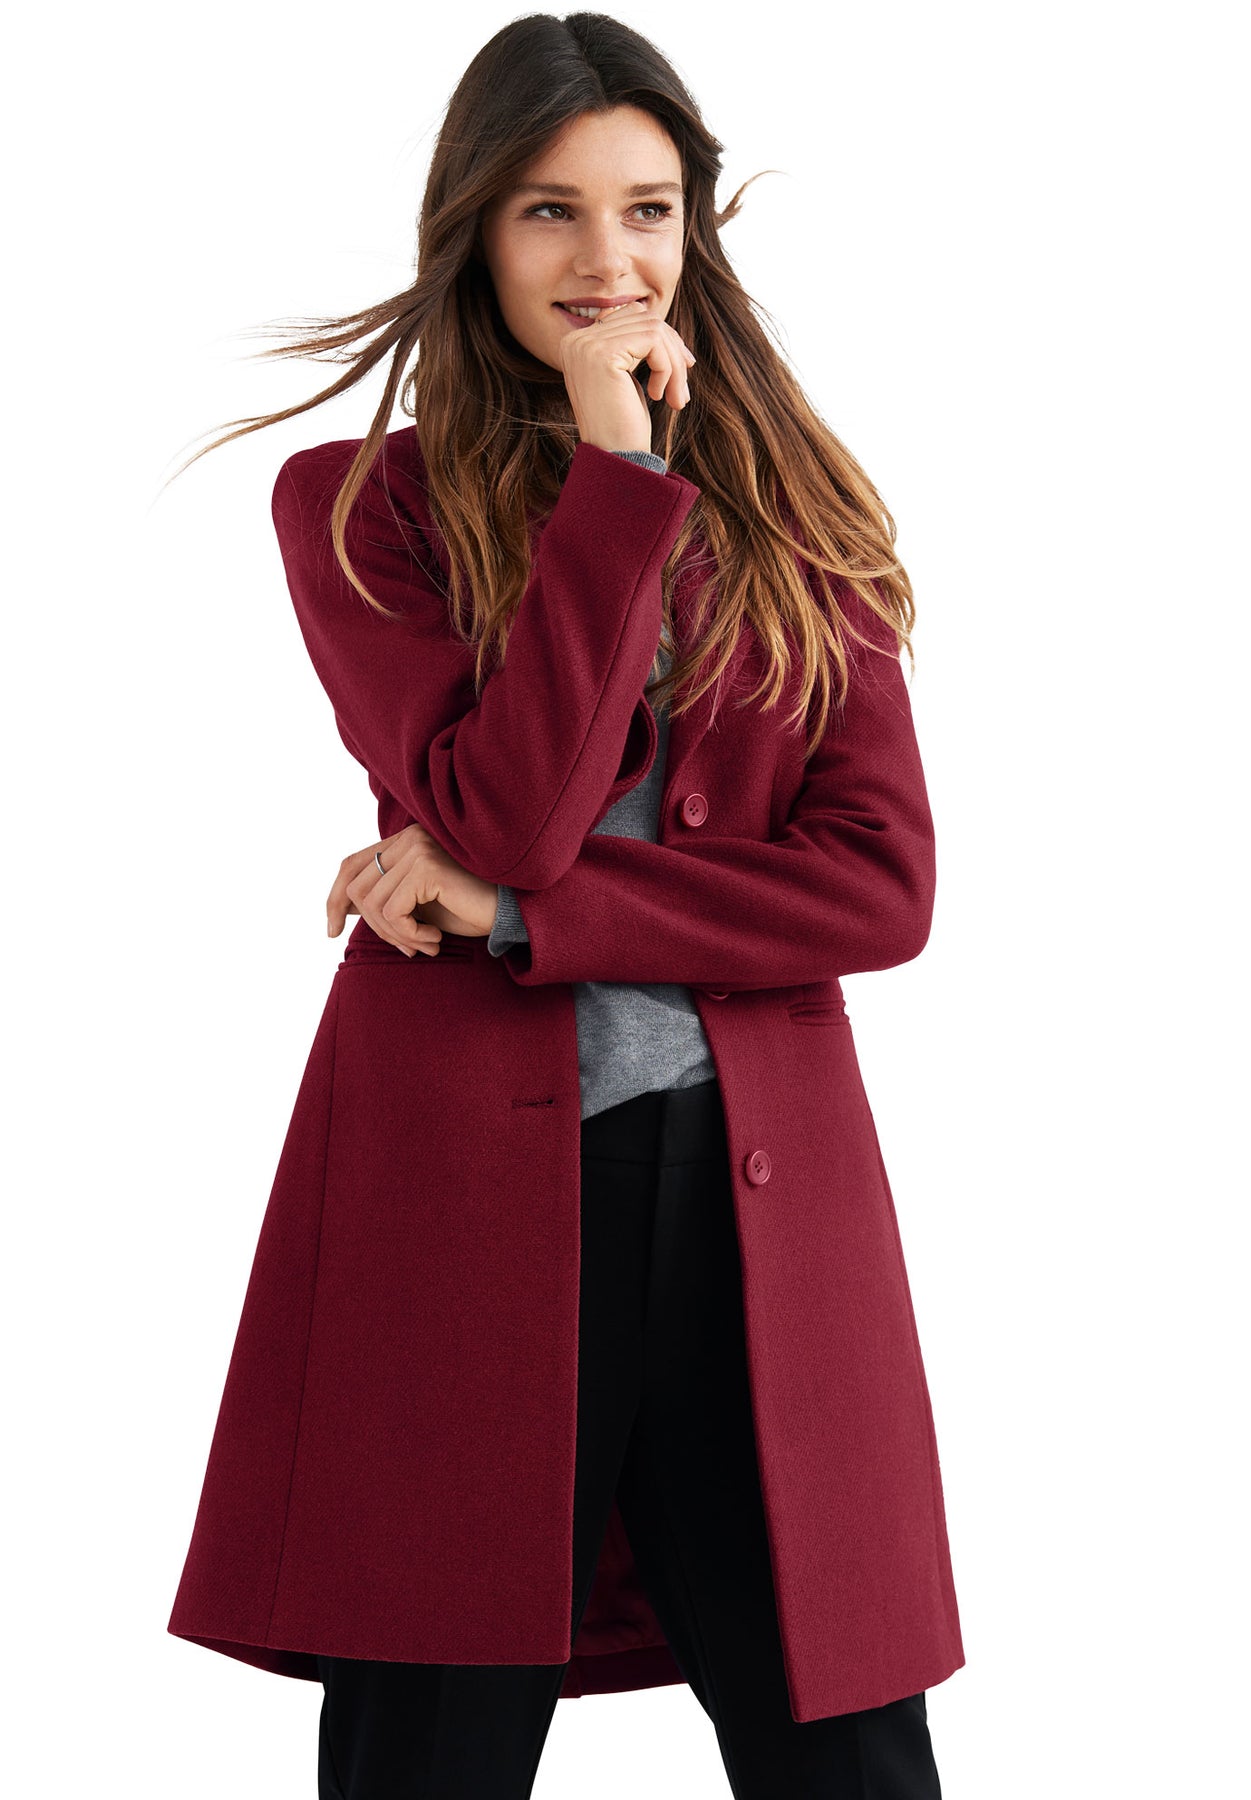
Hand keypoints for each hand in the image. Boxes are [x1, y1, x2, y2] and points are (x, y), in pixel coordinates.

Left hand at [327, 823, 498, 957]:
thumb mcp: (418, 903)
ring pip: (373, 904)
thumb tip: (343, 908)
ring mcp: (418, 849)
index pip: (351, 865)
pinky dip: (410, 935)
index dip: (334, 899)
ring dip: (396, 936)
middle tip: (408, 948)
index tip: (332, 931)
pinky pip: (393, 912)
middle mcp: (409, 838)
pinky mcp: (427, 868)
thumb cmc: (468, 908)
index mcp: (403, 841)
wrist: (509, 912)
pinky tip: (435, 940)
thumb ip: (386, 897)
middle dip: (376, 928)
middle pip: (357, 888)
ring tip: (424, 945)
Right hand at [558, 300, 695, 454]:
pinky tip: (660, 396)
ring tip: (676, 397)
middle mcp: (576, 340)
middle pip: (643, 317)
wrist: (615, 459)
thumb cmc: (624, 425)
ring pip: (653, 328)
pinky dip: (668, 368)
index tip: (681, 368)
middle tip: (682, 388)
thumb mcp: (626, 378)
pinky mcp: (603, 355)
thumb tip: (660, 322)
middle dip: (672, 350)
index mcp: (577, 343)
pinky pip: (654, 341)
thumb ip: (632, 346)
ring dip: (674, 363)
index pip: (630, 316)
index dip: (662, 340)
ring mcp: (586, 346)